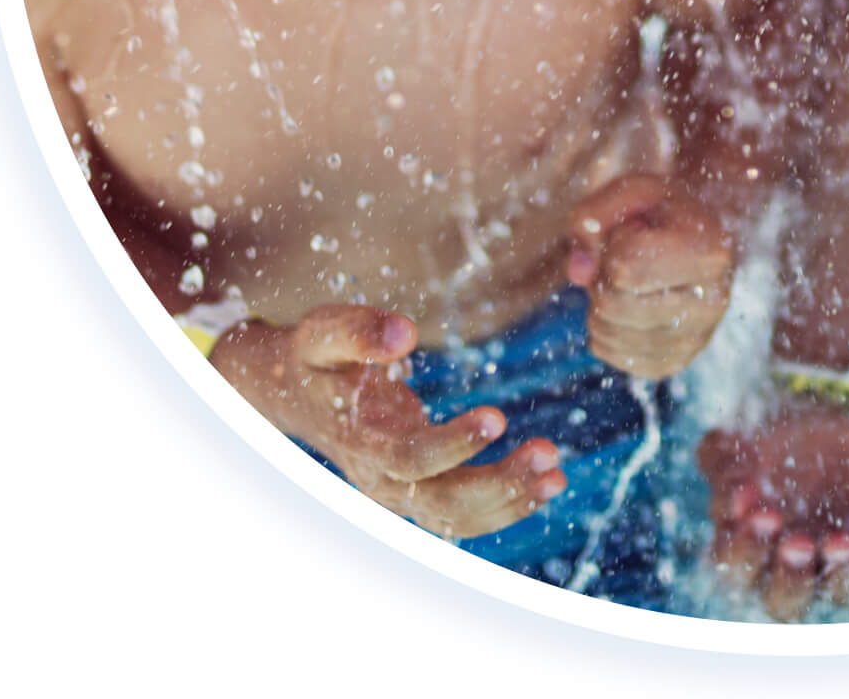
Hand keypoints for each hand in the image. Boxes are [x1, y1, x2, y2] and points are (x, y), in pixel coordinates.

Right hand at [211, 305, 562, 538]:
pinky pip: (460, 514)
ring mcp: (396, 490)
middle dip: (496, 483)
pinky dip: (505, 505)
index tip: (497, 417)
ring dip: (509, 501)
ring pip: (454, 517)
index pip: (406, 457)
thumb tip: (403, 334)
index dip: (451, 444)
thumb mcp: (321, 332)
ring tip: (556, 476)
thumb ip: (357, 330)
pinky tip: (546, 484)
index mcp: (356, 440)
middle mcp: (376, 477)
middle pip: (439, 501)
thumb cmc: (313, 356)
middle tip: (547, 455)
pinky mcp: (414, 489)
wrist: (292, 391)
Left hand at [566, 173, 734, 378]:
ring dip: (600, 304)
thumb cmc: (662, 213)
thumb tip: (577, 272)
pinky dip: (606, 330)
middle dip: (602, 278)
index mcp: (712, 252)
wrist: (698, 241)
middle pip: (613, 304)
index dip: (614, 244)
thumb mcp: (633, 192)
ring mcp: (698, 337)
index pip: (625, 265)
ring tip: (627, 282)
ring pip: (608, 334)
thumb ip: (594, 215)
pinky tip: (629, 307)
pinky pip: (612, 355)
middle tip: (622, 260)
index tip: (636, 231)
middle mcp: (714, 301)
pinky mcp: (677, 362)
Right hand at [697, 404, 848, 620]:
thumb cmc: (774, 441)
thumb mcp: (744, 440)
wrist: (826, 422)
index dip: (739, 545)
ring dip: (840, 575)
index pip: (733, 567)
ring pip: (838, 591)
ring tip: (842, 542)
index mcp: (746, 546)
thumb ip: (719, 454)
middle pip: (782, 600)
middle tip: (796, 542)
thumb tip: (720, 460)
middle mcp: (788, 567)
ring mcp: (835, 561)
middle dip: (789, 577)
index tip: (746, 504)